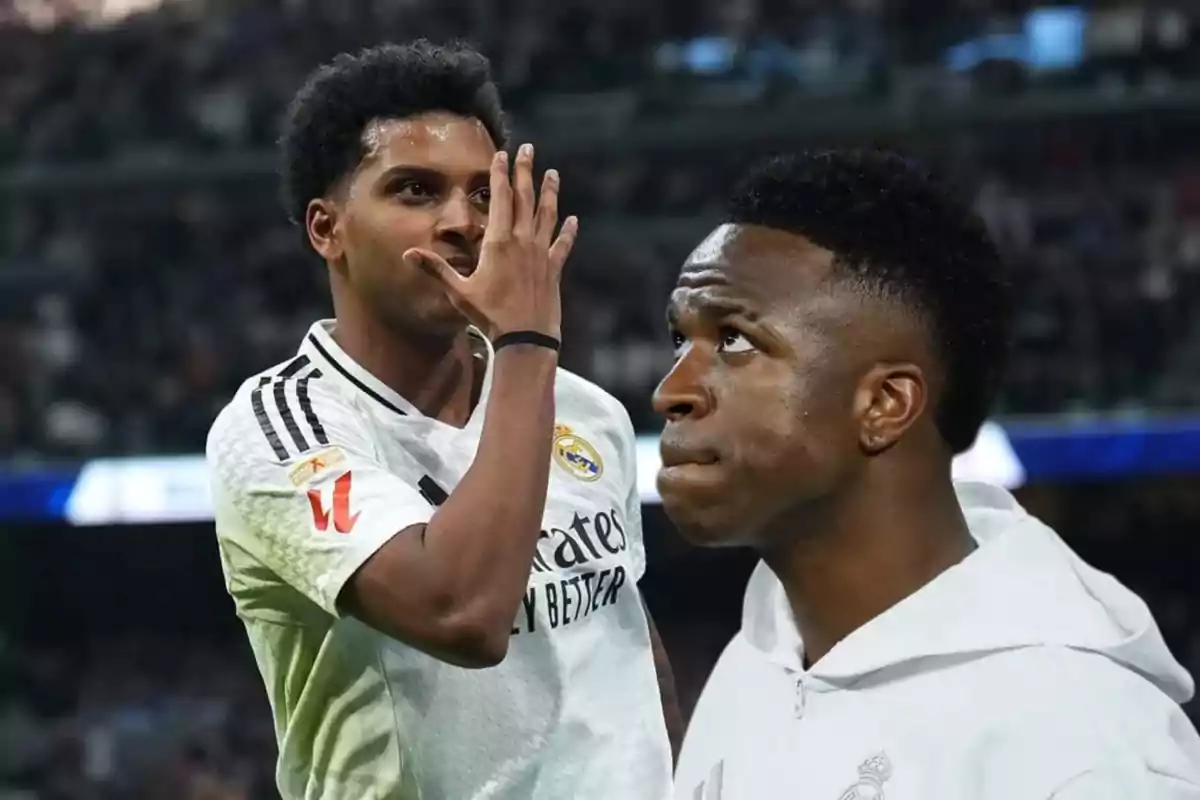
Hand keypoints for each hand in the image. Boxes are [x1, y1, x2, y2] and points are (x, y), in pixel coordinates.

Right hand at [404, 143, 578, 341]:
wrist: (525, 339)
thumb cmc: (490, 316)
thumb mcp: (459, 292)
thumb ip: (436, 269)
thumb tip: (408, 253)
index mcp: (499, 242)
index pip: (500, 198)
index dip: (500, 174)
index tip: (501, 154)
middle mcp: (523, 241)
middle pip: (525, 198)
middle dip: (525, 171)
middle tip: (528, 149)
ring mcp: (541, 254)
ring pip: (547, 215)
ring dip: (550, 193)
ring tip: (553, 174)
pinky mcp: (554, 269)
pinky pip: (563, 244)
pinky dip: (568, 231)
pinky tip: (573, 220)